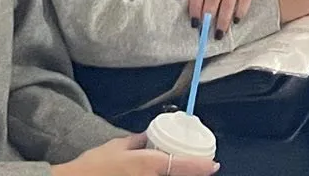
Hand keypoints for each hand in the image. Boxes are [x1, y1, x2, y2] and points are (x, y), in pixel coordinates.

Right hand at [53, 136, 217, 175]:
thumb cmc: (94, 166)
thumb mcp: (116, 146)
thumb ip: (135, 141)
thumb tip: (146, 136)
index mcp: (149, 165)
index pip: (183, 166)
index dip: (202, 166)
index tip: (214, 164)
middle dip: (188, 170)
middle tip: (197, 164)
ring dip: (174, 173)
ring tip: (177, 167)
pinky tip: (159, 172)